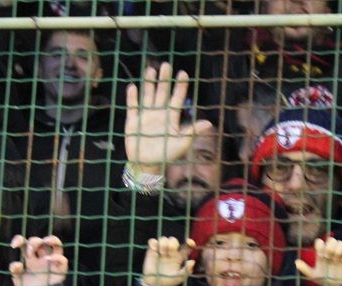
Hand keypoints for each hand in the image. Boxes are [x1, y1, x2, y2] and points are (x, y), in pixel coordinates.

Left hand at [9, 235, 67, 285]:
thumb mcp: (18, 280)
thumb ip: (16, 271)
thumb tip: (17, 264)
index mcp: (29, 258)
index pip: (25, 243)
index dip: (19, 240)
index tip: (13, 245)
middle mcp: (41, 258)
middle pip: (40, 241)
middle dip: (34, 242)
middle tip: (29, 253)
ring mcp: (52, 263)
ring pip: (56, 244)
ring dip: (51, 239)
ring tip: (46, 242)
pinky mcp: (60, 270)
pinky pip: (63, 260)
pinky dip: (56, 257)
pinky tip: (48, 260)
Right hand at [125, 62, 213, 176]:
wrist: (148, 165)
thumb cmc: (167, 154)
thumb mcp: (182, 143)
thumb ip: (193, 131)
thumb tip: (209, 123)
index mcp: (171, 117)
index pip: (177, 99)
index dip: (180, 87)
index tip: (183, 73)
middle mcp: (159, 113)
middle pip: (162, 93)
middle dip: (164, 80)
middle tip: (166, 65)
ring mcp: (146, 116)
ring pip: (148, 96)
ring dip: (149, 83)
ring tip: (150, 69)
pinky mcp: (133, 121)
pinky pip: (133, 107)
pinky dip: (132, 98)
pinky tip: (133, 86)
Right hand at [142, 237, 194, 285]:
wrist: (154, 284)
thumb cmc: (168, 281)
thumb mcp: (180, 278)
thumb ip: (187, 270)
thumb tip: (192, 261)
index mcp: (180, 257)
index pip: (186, 246)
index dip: (189, 242)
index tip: (188, 242)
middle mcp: (171, 251)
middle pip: (174, 240)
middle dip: (172, 245)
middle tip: (169, 254)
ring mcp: (161, 250)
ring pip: (164, 238)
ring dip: (163, 244)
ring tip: (162, 253)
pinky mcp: (152, 250)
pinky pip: (152, 241)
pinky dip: (153, 243)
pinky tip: (154, 249)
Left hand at [295, 238, 341, 285]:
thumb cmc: (323, 279)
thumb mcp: (313, 276)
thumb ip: (305, 269)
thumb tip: (296, 262)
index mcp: (321, 253)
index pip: (320, 242)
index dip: (321, 246)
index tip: (321, 256)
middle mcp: (330, 251)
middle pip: (330, 240)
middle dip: (330, 248)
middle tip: (330, 258)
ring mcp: (339, 252)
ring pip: (339, 242)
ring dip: (338, 250)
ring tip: (338, 259)